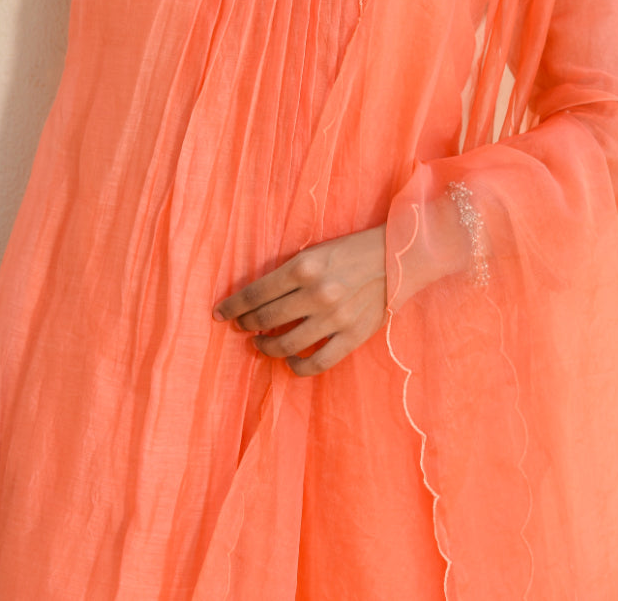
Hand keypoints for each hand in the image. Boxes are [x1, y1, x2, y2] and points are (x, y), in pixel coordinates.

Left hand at [213, 226, 386, 376]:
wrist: (397, 257)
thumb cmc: (351, 250)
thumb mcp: (315, 250)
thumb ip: (288, 273)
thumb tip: (256, 298)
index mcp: (304, 266)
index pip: (255, 293)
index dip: (233, 306)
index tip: (220, 313)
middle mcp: (317, 293)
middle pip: (265, 319)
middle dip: (246, 325)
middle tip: (240, 326)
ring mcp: (335, 318)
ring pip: (285, 345)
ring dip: (265, 347)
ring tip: (259, 343)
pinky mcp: (352, 337)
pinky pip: (316, 363)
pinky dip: (296, 367)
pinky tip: (289, 362)